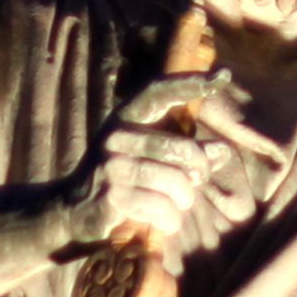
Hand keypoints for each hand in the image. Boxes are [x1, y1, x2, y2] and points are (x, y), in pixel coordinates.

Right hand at [83, 72, 281, 245]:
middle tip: (198, 180)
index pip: (159, 93)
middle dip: (199, 170)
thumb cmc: (121, 177)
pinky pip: (162, 208)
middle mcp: (116, 136)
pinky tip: (163, 220)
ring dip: (184, 200)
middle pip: (181, 151)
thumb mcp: (150, 157)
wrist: (73, 208)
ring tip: (177, 204)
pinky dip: (170, 219)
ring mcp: (112, 167)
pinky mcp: (112, 197)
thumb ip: (186, 152)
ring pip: (176, 183)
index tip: (222, 76)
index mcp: (126, 118)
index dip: (190, 83)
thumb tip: (223, 151)